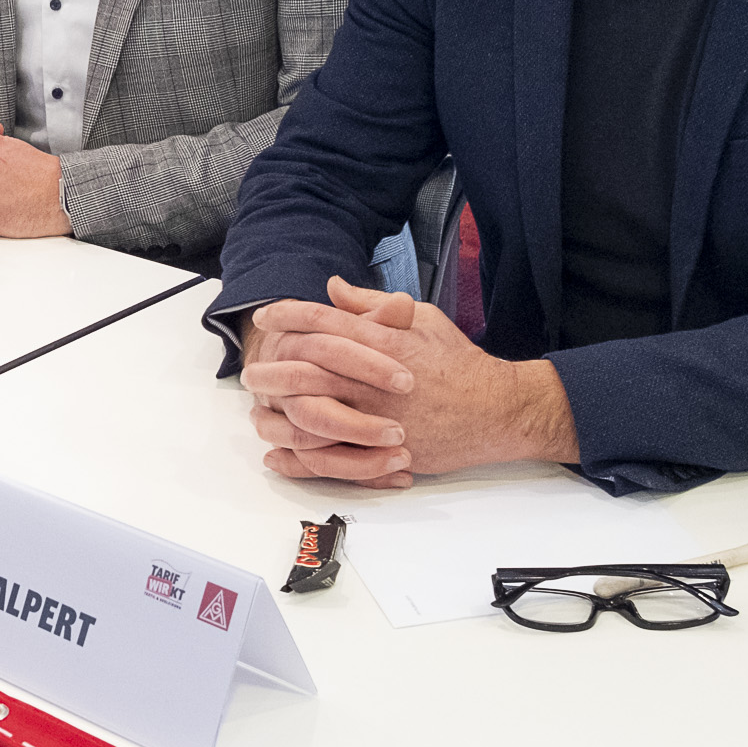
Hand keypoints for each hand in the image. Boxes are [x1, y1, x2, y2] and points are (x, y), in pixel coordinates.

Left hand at [238, 275, 576, 486]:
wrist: (496, 411)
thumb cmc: (459, 363)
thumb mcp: (423, 319)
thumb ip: (374, 305)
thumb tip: (334, 288)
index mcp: (383, 342)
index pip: (322, 322)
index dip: (288, 316)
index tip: (265, 316)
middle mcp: (374, 380)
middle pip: (305, 369)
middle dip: (270, 366)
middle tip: (251, 367)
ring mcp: (376, 419)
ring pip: (309, 415)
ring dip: (277, 412)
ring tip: (258, 408)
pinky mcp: (381, 452)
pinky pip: (328, 458)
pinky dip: (297, 458)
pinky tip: (276, 452)